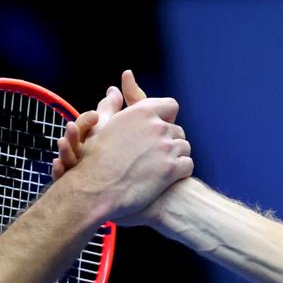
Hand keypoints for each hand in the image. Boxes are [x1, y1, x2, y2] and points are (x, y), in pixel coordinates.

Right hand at [54, 71, 191, 222]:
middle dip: (169, 141)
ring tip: (157, 168)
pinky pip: (188, 165)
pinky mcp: (172, 169)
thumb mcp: (100, 127)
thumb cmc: (95, 160)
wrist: (95, 191)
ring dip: (175, 157)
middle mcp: (157, 126)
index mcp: (141, 112)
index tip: (158, 129)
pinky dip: (180, 172)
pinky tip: (165, 179)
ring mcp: (166, 148)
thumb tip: (113, 91)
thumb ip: (110, 106)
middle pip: (178, 130)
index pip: (171, 106)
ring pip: (184, 148)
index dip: (166, 118)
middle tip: (152, 156)